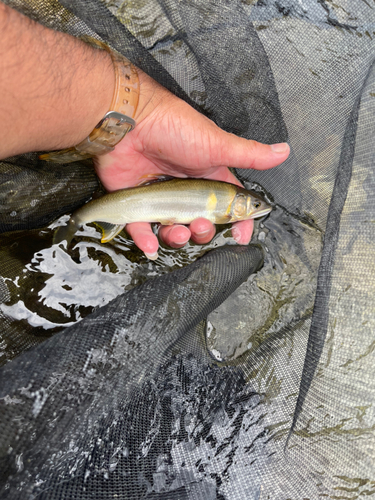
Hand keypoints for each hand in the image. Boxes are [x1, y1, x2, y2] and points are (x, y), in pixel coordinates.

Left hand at [95, 70, 289, 258]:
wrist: (130, 120)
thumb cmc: (174, 128)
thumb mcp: (217, 144)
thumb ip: (249, 154)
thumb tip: (284, 151)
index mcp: (208, 179)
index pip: (228, 207)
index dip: (237, 223)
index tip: (241, 236)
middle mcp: (186, 190)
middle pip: (201, 223)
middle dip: (203, 231)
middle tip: (200, 225)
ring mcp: (161, 197)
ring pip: (173, 230)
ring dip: (178, 238)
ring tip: (176, 231)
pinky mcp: (136, 201)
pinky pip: (141, 229)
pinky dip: (146, 241)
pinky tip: (152, 247)